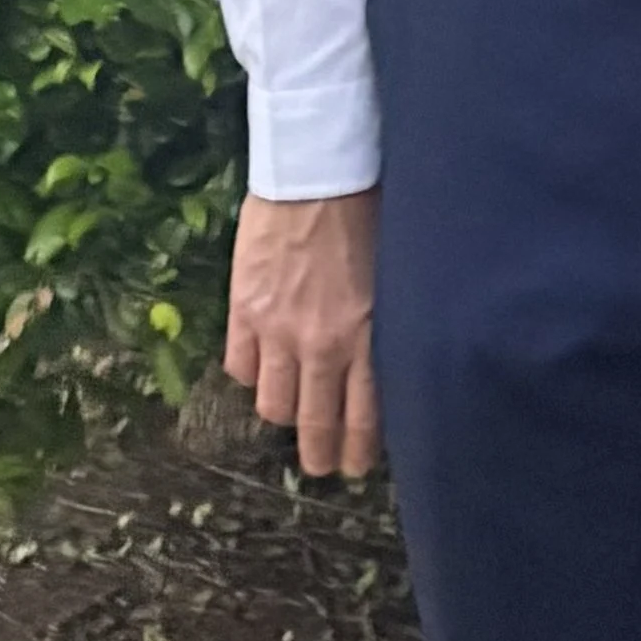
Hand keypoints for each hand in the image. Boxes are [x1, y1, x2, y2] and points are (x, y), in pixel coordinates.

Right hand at [223, 188, 382, 478]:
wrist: (318, 173)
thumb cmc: (372, 214)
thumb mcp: (399, 279)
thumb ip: (390, 328)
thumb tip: (391, 368)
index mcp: (369, 338)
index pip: (364, 417)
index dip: (359, 451)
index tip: (358, 467)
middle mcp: (322, 345)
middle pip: (315, 422)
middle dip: (321, 453)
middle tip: (324, 464)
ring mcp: (277, 331)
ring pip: (273, 404)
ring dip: (284, 415)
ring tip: (291, 415)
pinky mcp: (243, 311)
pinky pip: (241, 367)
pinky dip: (252, 374)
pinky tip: (263, 368)